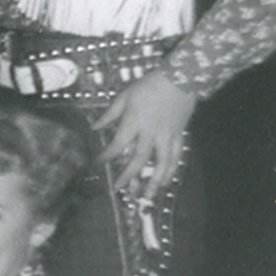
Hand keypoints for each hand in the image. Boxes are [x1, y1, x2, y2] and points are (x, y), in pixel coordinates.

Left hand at [92, 71, 195, 200]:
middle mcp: (150, 133)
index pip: (118, 144)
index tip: (97, 164)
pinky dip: (171, 170)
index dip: (107, 156)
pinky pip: (176, 157)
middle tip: (119, 189)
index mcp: (134, 122)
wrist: (181, 79)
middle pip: (139, 159)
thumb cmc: (149, 85)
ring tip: (147, 196)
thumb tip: (94, 128)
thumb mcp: (125, 96)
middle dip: (128, 176)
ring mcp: (167, 136)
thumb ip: (110, 114)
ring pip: (161, 163)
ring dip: (154, 181)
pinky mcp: (179, 136)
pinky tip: (166, 181)